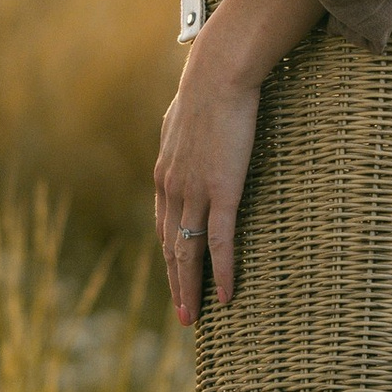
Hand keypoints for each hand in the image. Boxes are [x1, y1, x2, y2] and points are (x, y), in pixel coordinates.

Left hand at [155, 49, 261, 325]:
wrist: (217, 74)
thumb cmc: (207, 88)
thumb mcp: (183, 117)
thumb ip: (182, 137)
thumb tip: (183, 135)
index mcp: (164, 174)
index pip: (164, 227)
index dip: (169, 257)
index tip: (176, 279)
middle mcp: (173, 189)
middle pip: (171, 248)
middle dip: (176, 284)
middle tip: (183, 315)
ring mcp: (195, 193)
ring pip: (189, 252)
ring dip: (191, 288)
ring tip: (195, 317)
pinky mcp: (221, 191)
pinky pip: (220, 241)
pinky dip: (223, 271)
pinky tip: (226, 294)